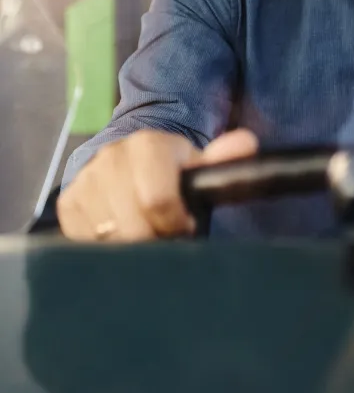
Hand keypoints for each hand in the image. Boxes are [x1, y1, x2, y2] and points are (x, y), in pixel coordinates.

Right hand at [57, 128, 257, 241]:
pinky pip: (84, 242)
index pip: (157, 200)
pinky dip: (105, 249)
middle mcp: (112, 157)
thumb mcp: (198, 165)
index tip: (185, 225)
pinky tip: (120, 237)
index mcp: (149, 145)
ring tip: (146, 235)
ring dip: (131, 249)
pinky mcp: (68, 202)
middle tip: (165, 235)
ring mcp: (87, 180)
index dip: (176, 223)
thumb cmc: (170, 172)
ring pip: (108, 241)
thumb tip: (246, 143)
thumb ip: (222, 159)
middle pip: (134, 228)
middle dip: (155, 240)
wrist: (127, 163)